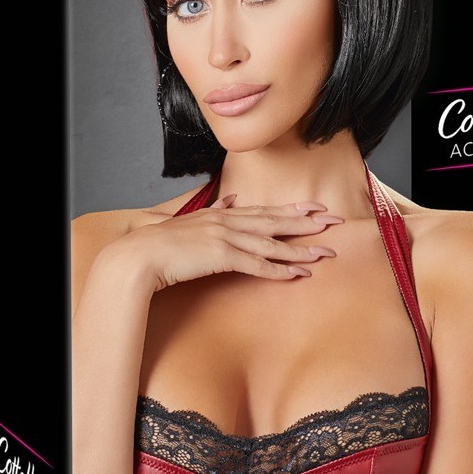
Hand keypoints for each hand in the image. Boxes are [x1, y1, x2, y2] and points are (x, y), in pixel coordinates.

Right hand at [111, 197, 341, 291]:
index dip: (291, 209)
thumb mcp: (189, 221)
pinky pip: (256, 264)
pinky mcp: (220, 256)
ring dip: (300, 249)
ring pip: (271, 243)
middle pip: (274, 221)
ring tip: (325, 253)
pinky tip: (298, 274)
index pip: (263, 210)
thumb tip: (228, 199)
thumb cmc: (159, 244)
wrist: (138, 256)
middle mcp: (226, 221)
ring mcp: (224, 237)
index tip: (314, 207)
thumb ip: (211, 211)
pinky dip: (279, 269)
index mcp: (220, 214)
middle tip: (333, 221)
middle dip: (306, 222)